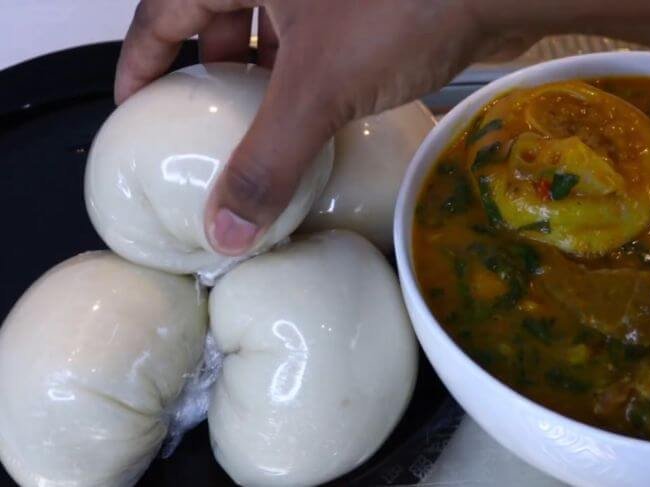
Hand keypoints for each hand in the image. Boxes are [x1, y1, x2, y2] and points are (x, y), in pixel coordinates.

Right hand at [115, 0, 528, 254]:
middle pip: (218, 20)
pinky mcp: (361, 8)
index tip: (133, 106)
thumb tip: (227, 228)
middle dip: (209, 77)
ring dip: (263, 83)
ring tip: (259, 135)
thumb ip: (267, 161)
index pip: (162, 9)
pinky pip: (315, 44)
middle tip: (202, 130)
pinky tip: (314, 120)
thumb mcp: (318, 88)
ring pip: (272, 35)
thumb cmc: (405, 3)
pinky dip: (306, 81)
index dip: (140, 59)